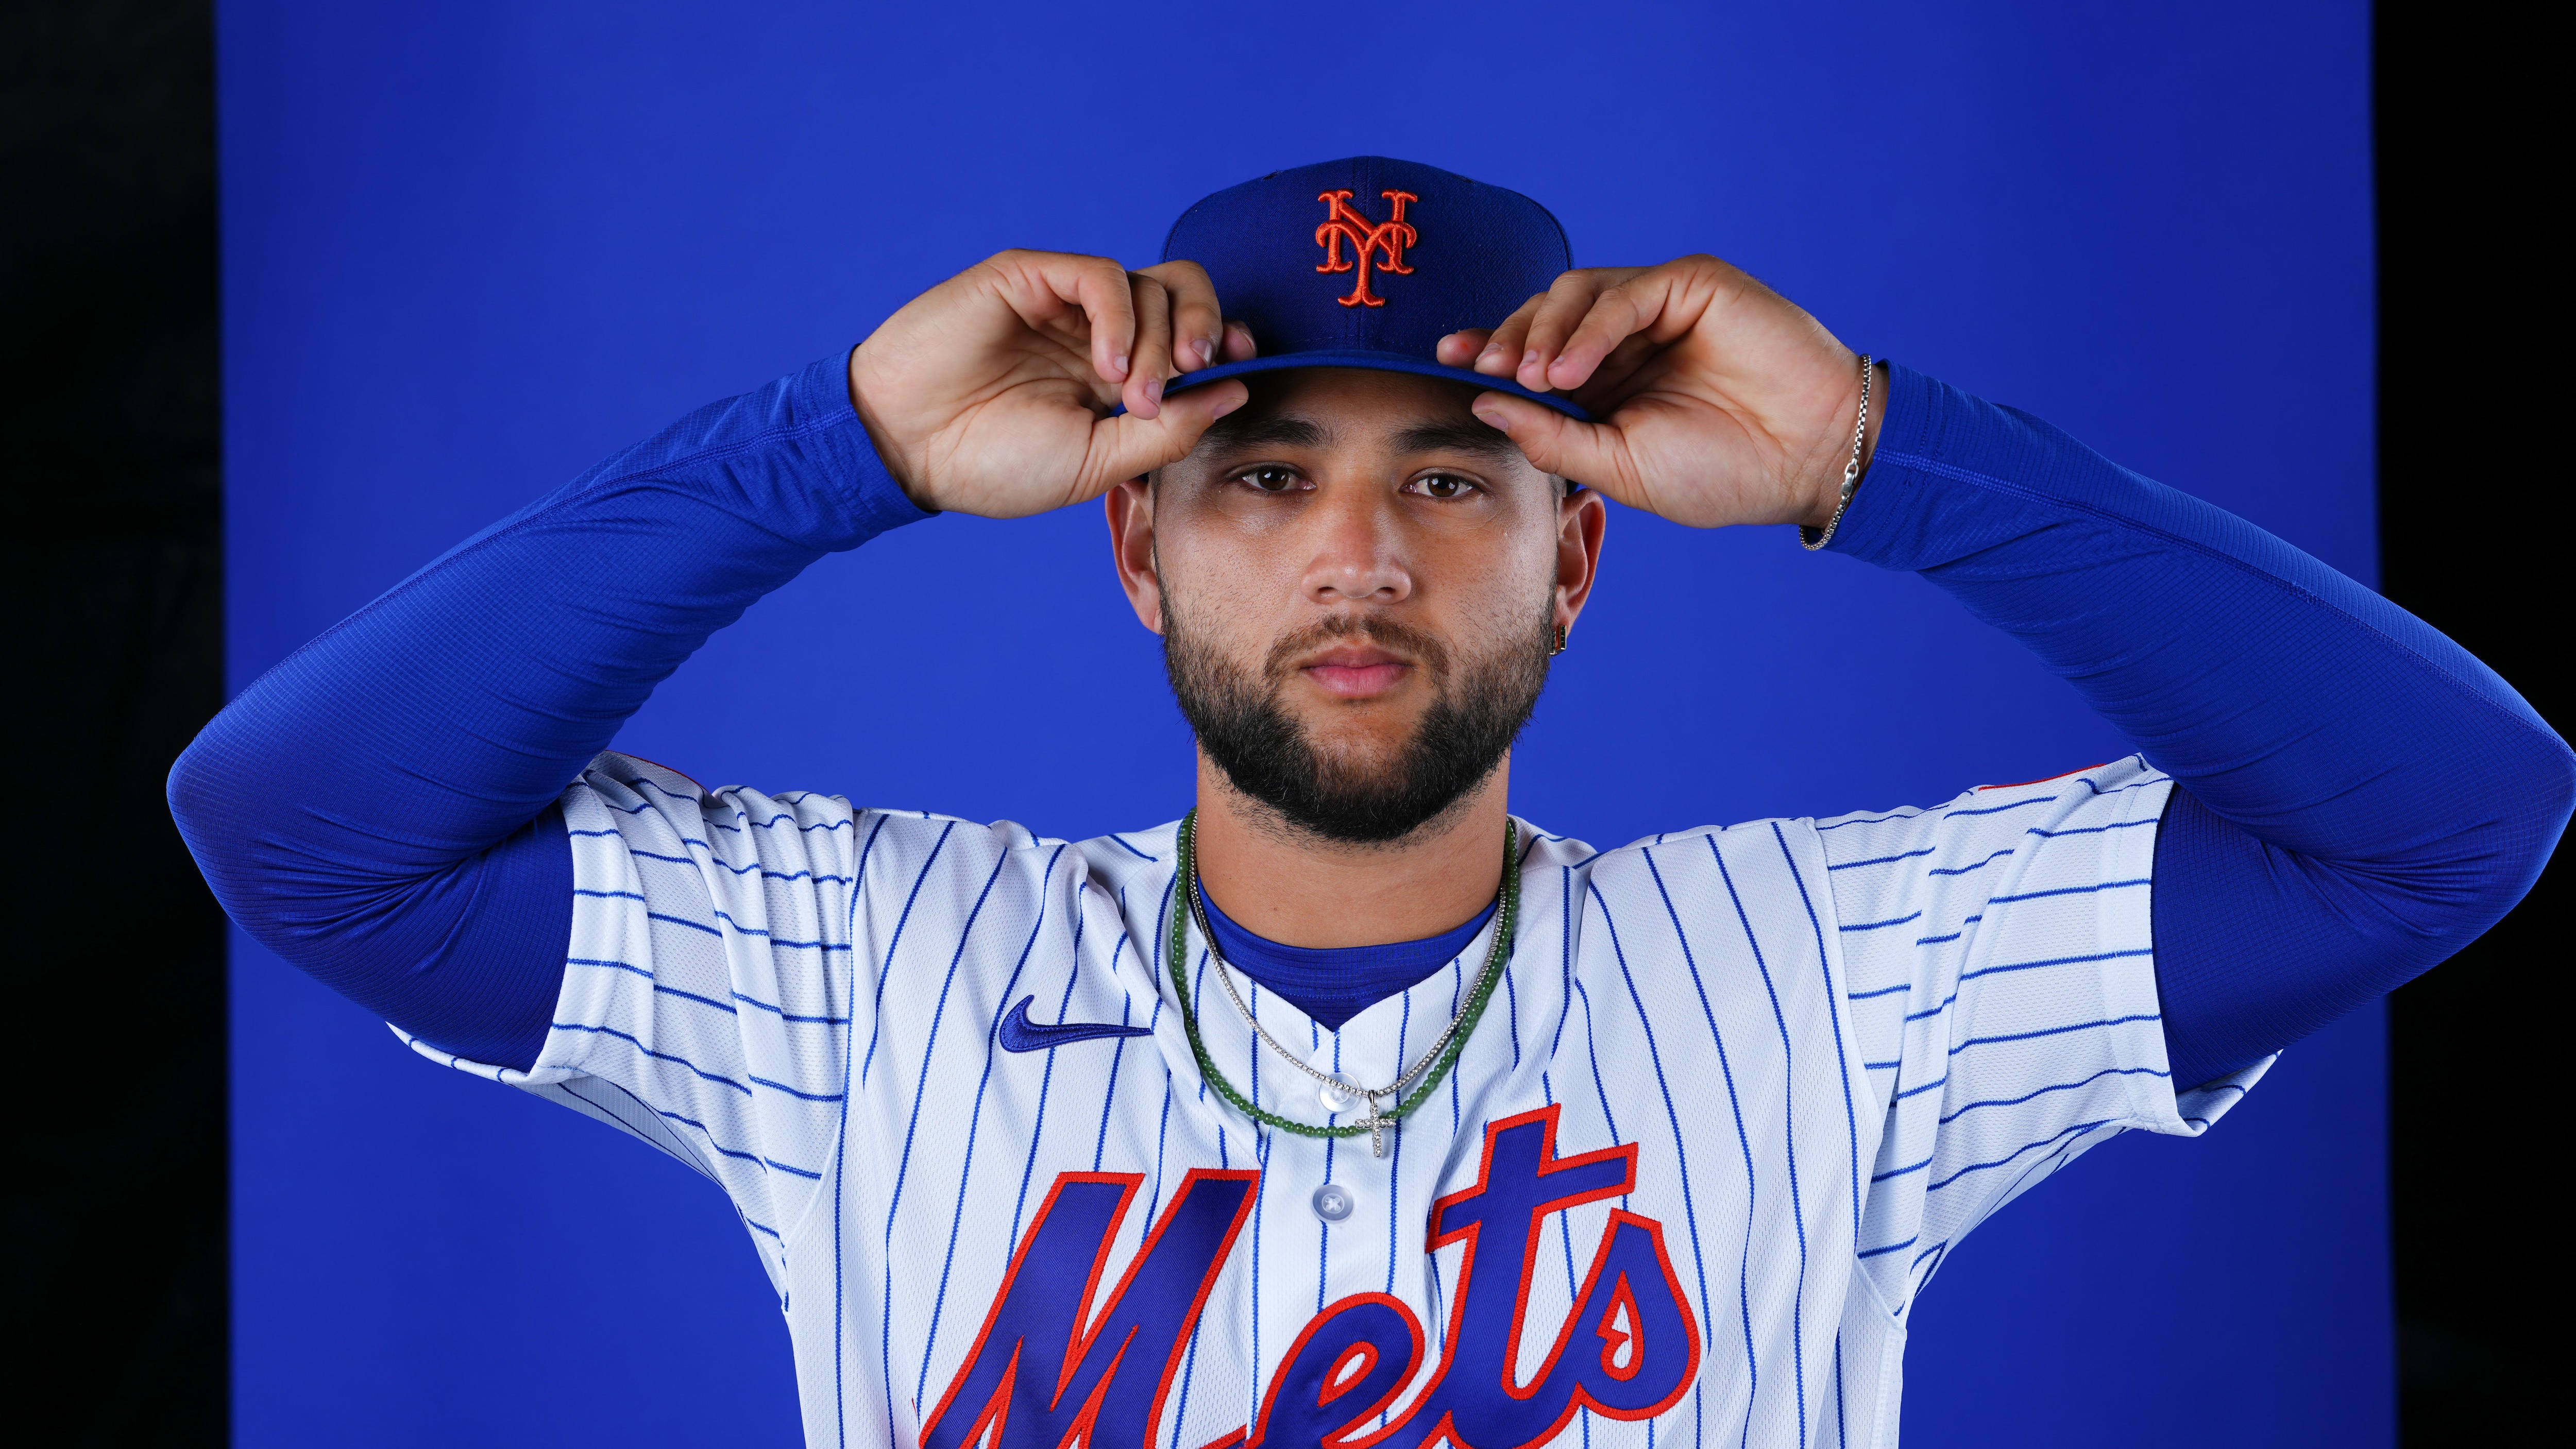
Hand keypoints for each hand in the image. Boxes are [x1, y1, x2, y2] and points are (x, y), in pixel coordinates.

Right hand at [848, 251, 1255, 517]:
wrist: (910, 448)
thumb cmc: (993, 463)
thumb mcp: (1098, 462)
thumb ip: (1168, 429)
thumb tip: (1239, 389)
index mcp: (1117, 374)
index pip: (1191, 335)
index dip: (1227, 341)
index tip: (1245, 366)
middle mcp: (1097, 330)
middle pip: (1184, 293)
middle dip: (1208, 329)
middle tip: (1192, 375)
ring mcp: (1064, 302)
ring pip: (1152, 284)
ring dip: (1160, 341)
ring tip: (1131, 396)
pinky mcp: (1031, 277)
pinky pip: (1102, 275)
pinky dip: (1121, 317)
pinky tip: (1108, 367)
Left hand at [1435, 256, 1878, 529]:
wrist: (1805, 460)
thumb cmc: (1721, 472)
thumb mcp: (1617, 466)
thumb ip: (1551, 435)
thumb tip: (1482, 401)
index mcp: (1606, 382)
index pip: (1533, 352)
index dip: (1489, 348)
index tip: (1446, 357)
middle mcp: (1626, 339)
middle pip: (1543, 314)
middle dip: (1506, 336)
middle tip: (1483, 366)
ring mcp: (1659, 307)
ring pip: (1575, 293)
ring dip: (1543, 330)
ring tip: (1536, 376)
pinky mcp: (1691, 285)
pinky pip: (1625, 292)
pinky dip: (1590, 326)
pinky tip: (1571, 368)